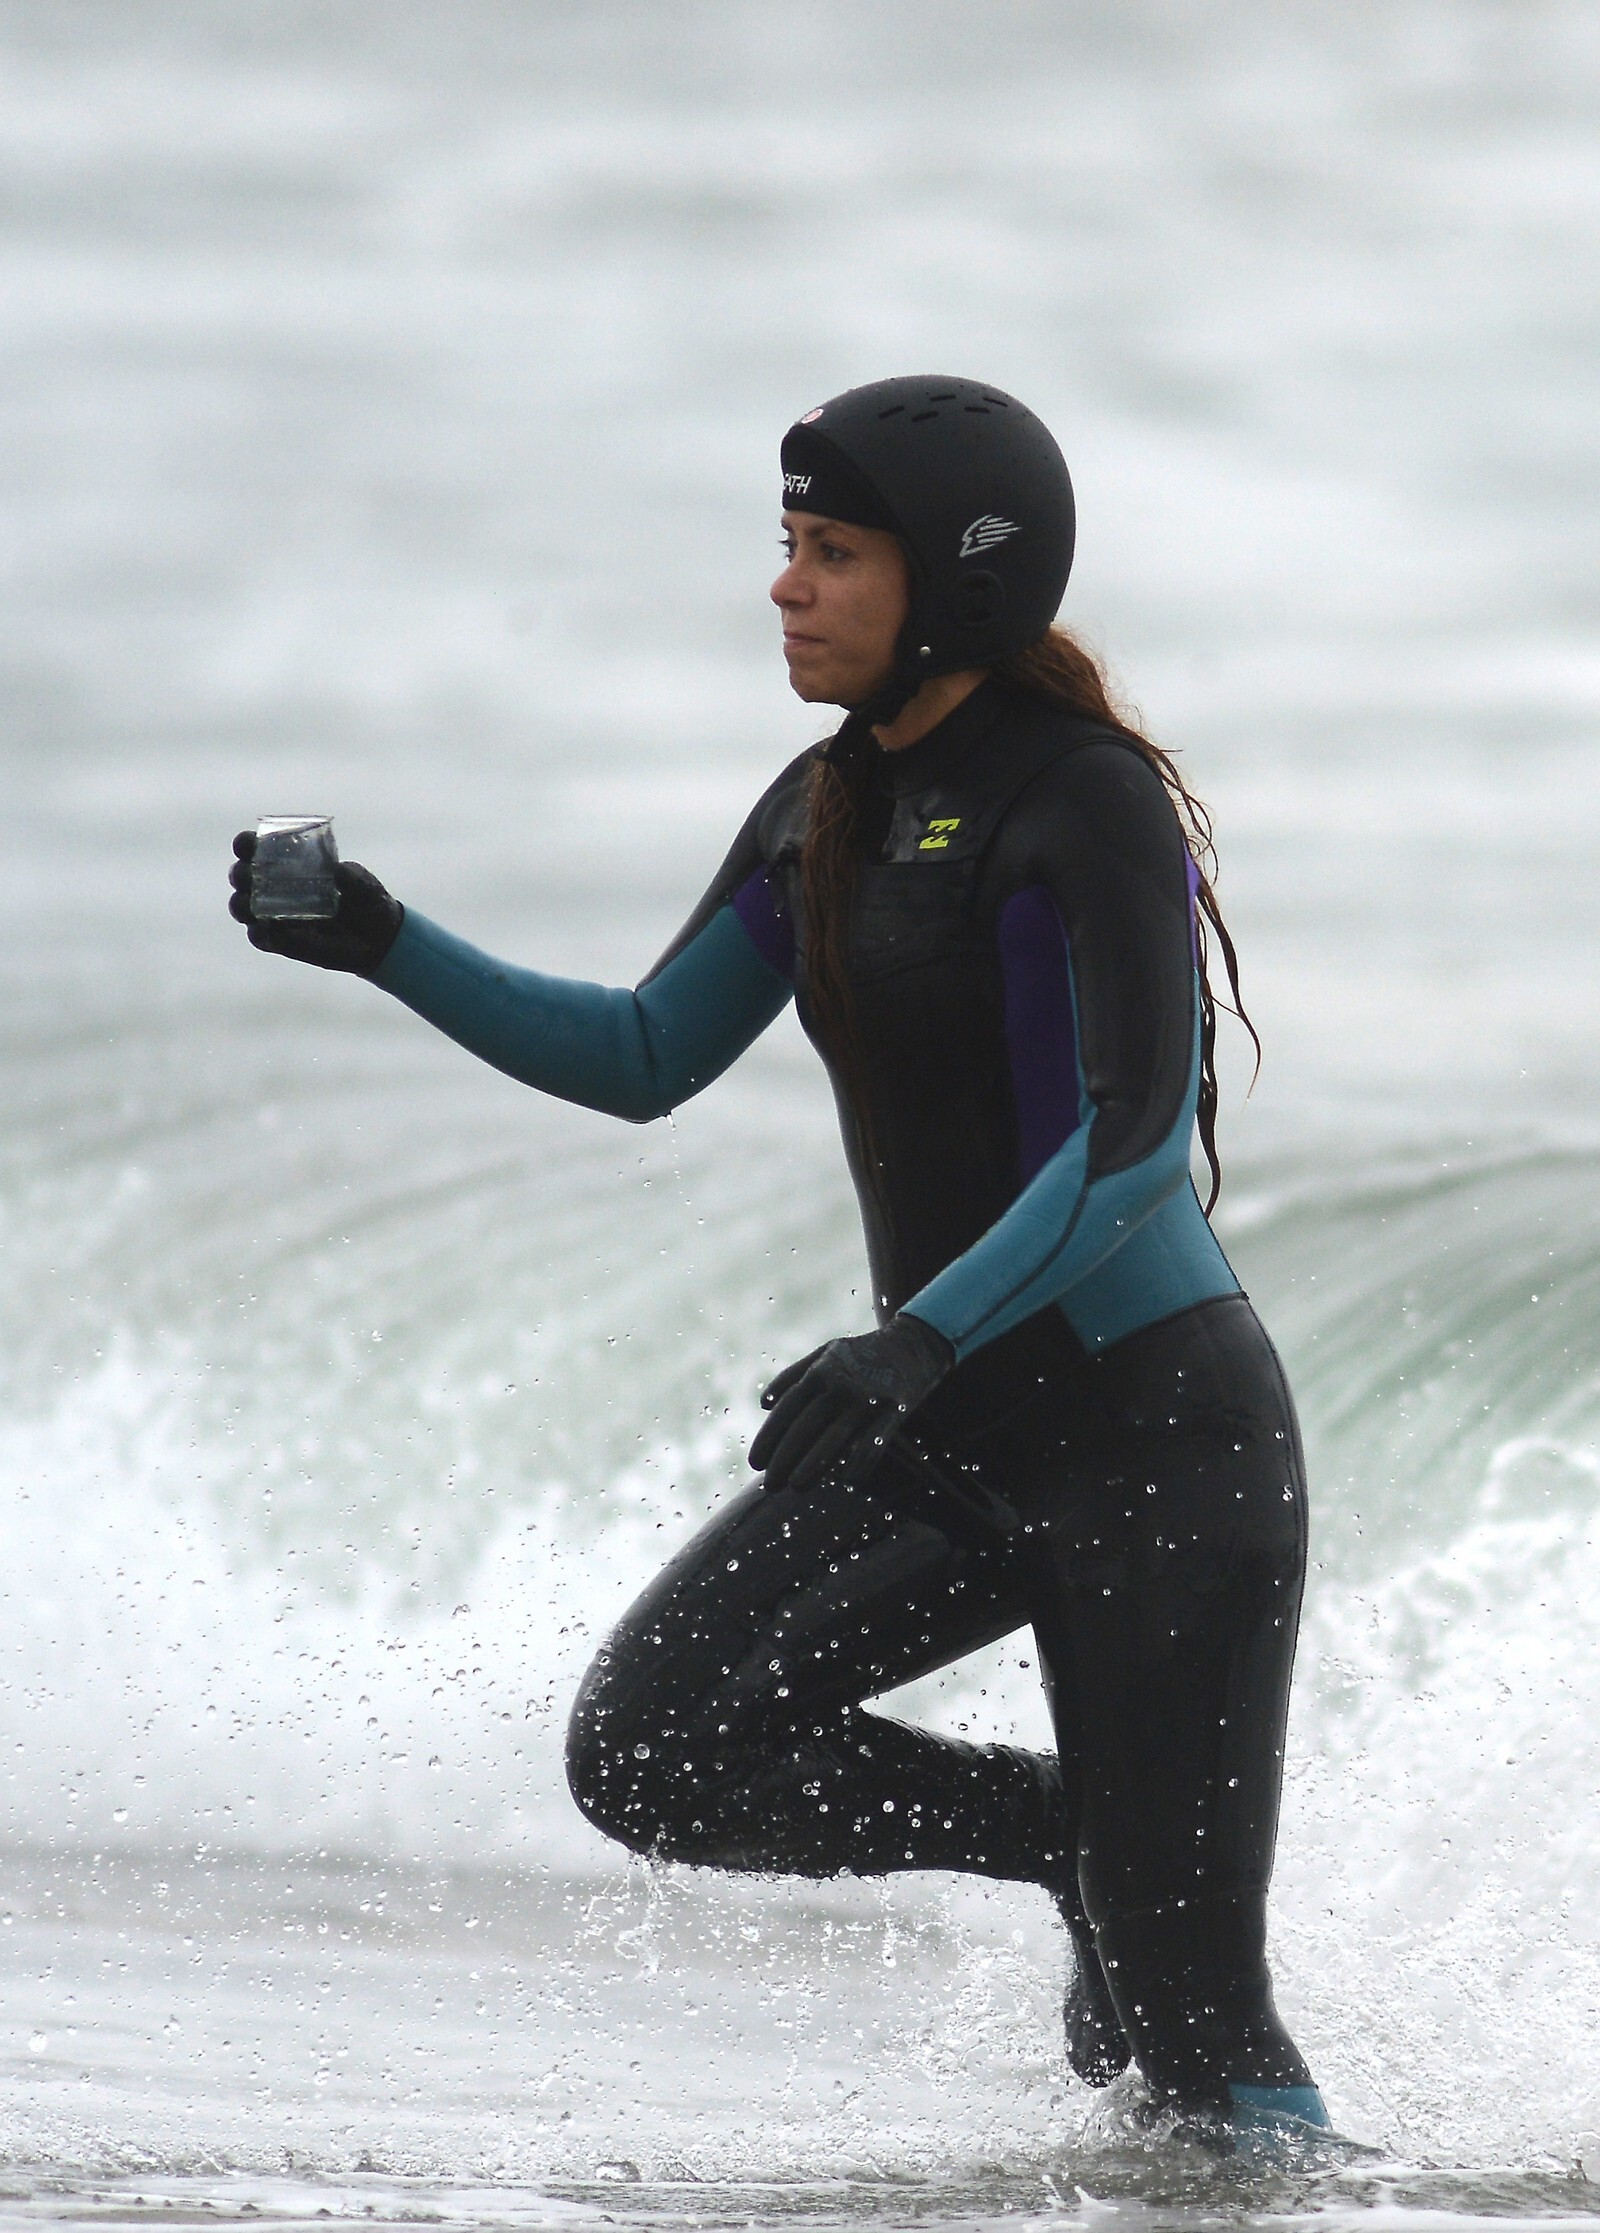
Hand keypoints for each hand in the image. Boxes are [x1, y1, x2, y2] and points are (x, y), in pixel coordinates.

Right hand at [229, 830, 403, 976]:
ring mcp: (275, 915)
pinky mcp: (281, 942)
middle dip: (239, 874)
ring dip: (241, 904)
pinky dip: (259, 934)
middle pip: (242, 876)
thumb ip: (351, 876)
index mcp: (289, 863)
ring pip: (243, 907)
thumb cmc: (365, 900)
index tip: (246, 843)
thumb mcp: (363, 884)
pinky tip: (266, 930)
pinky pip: (260, 938)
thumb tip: (337, 872)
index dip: (246, 844)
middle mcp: (274, 887)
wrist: (377, 937)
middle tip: (249, 875)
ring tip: (250, 905)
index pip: (257, 848)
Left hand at [748, 1314, 955, 1495]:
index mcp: (820, 1370)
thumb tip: (764, 1404)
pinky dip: (860, 1463)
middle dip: (785, 1458)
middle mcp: (841, 1383)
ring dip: (813, 1466)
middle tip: (770, 1484)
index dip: (769, 1437)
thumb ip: (792, 1376)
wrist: (913, 1343)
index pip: (787, 1408)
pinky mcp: (894, 1409)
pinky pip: (874, 1442)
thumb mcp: (825, 1353)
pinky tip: (847, 1481)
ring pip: (835, 1438)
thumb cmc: (862, 1353)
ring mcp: (868, 1397)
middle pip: (806, 1427)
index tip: (756, 1462)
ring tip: (796, 1487)